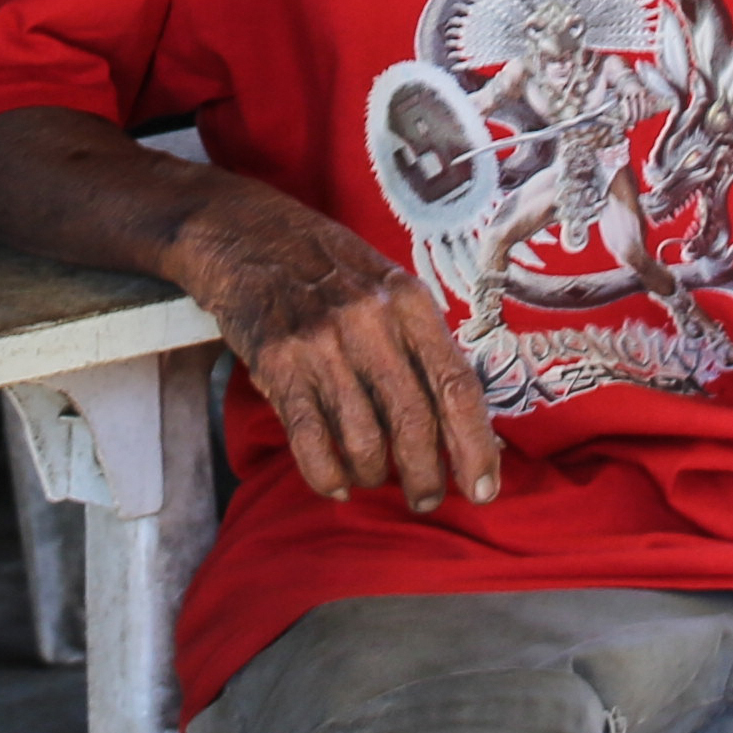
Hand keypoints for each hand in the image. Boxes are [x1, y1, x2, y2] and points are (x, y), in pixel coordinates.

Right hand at [165, 180, 505, 514]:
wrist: (249, 235)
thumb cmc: (329, 268)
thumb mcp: (388, 287)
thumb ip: (423, 344)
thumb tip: (464, 422)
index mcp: (409, 302)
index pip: (456, 385)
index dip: (474, 444)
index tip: (483, 488)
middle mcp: (370, 322)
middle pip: (413, 422)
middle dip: (425, 475)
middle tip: (425, 497)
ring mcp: (321, 343)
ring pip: (364, 439)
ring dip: (374, 475)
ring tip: (374, 479)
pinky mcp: (278, 363)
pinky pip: (310, 440)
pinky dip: (326, 475)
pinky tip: (335, 484)